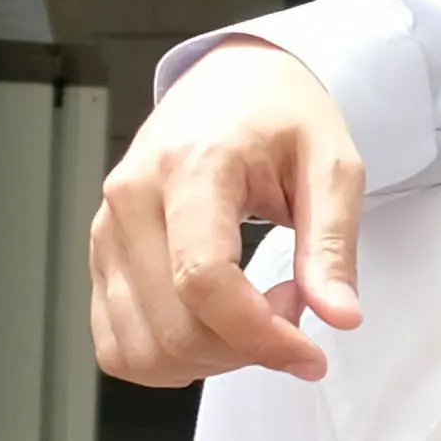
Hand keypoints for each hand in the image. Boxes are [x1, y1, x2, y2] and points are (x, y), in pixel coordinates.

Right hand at [89, 41, 365, 387]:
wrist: (231, 81)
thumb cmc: (281, 116)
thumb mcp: (332, 166)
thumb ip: (334, 244)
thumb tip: (341, 317)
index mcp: (189, 165)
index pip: (203, 279)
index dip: (259, 335)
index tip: (309, 354)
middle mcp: (130, 198)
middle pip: (173, 328)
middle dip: (246, 347)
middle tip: (293, 306)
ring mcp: (105, 230)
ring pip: (143, 349)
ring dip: (211, 358)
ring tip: (254, 309)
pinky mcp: (99, 256)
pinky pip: (120, 345)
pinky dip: (173, 357)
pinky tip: (215, 322)